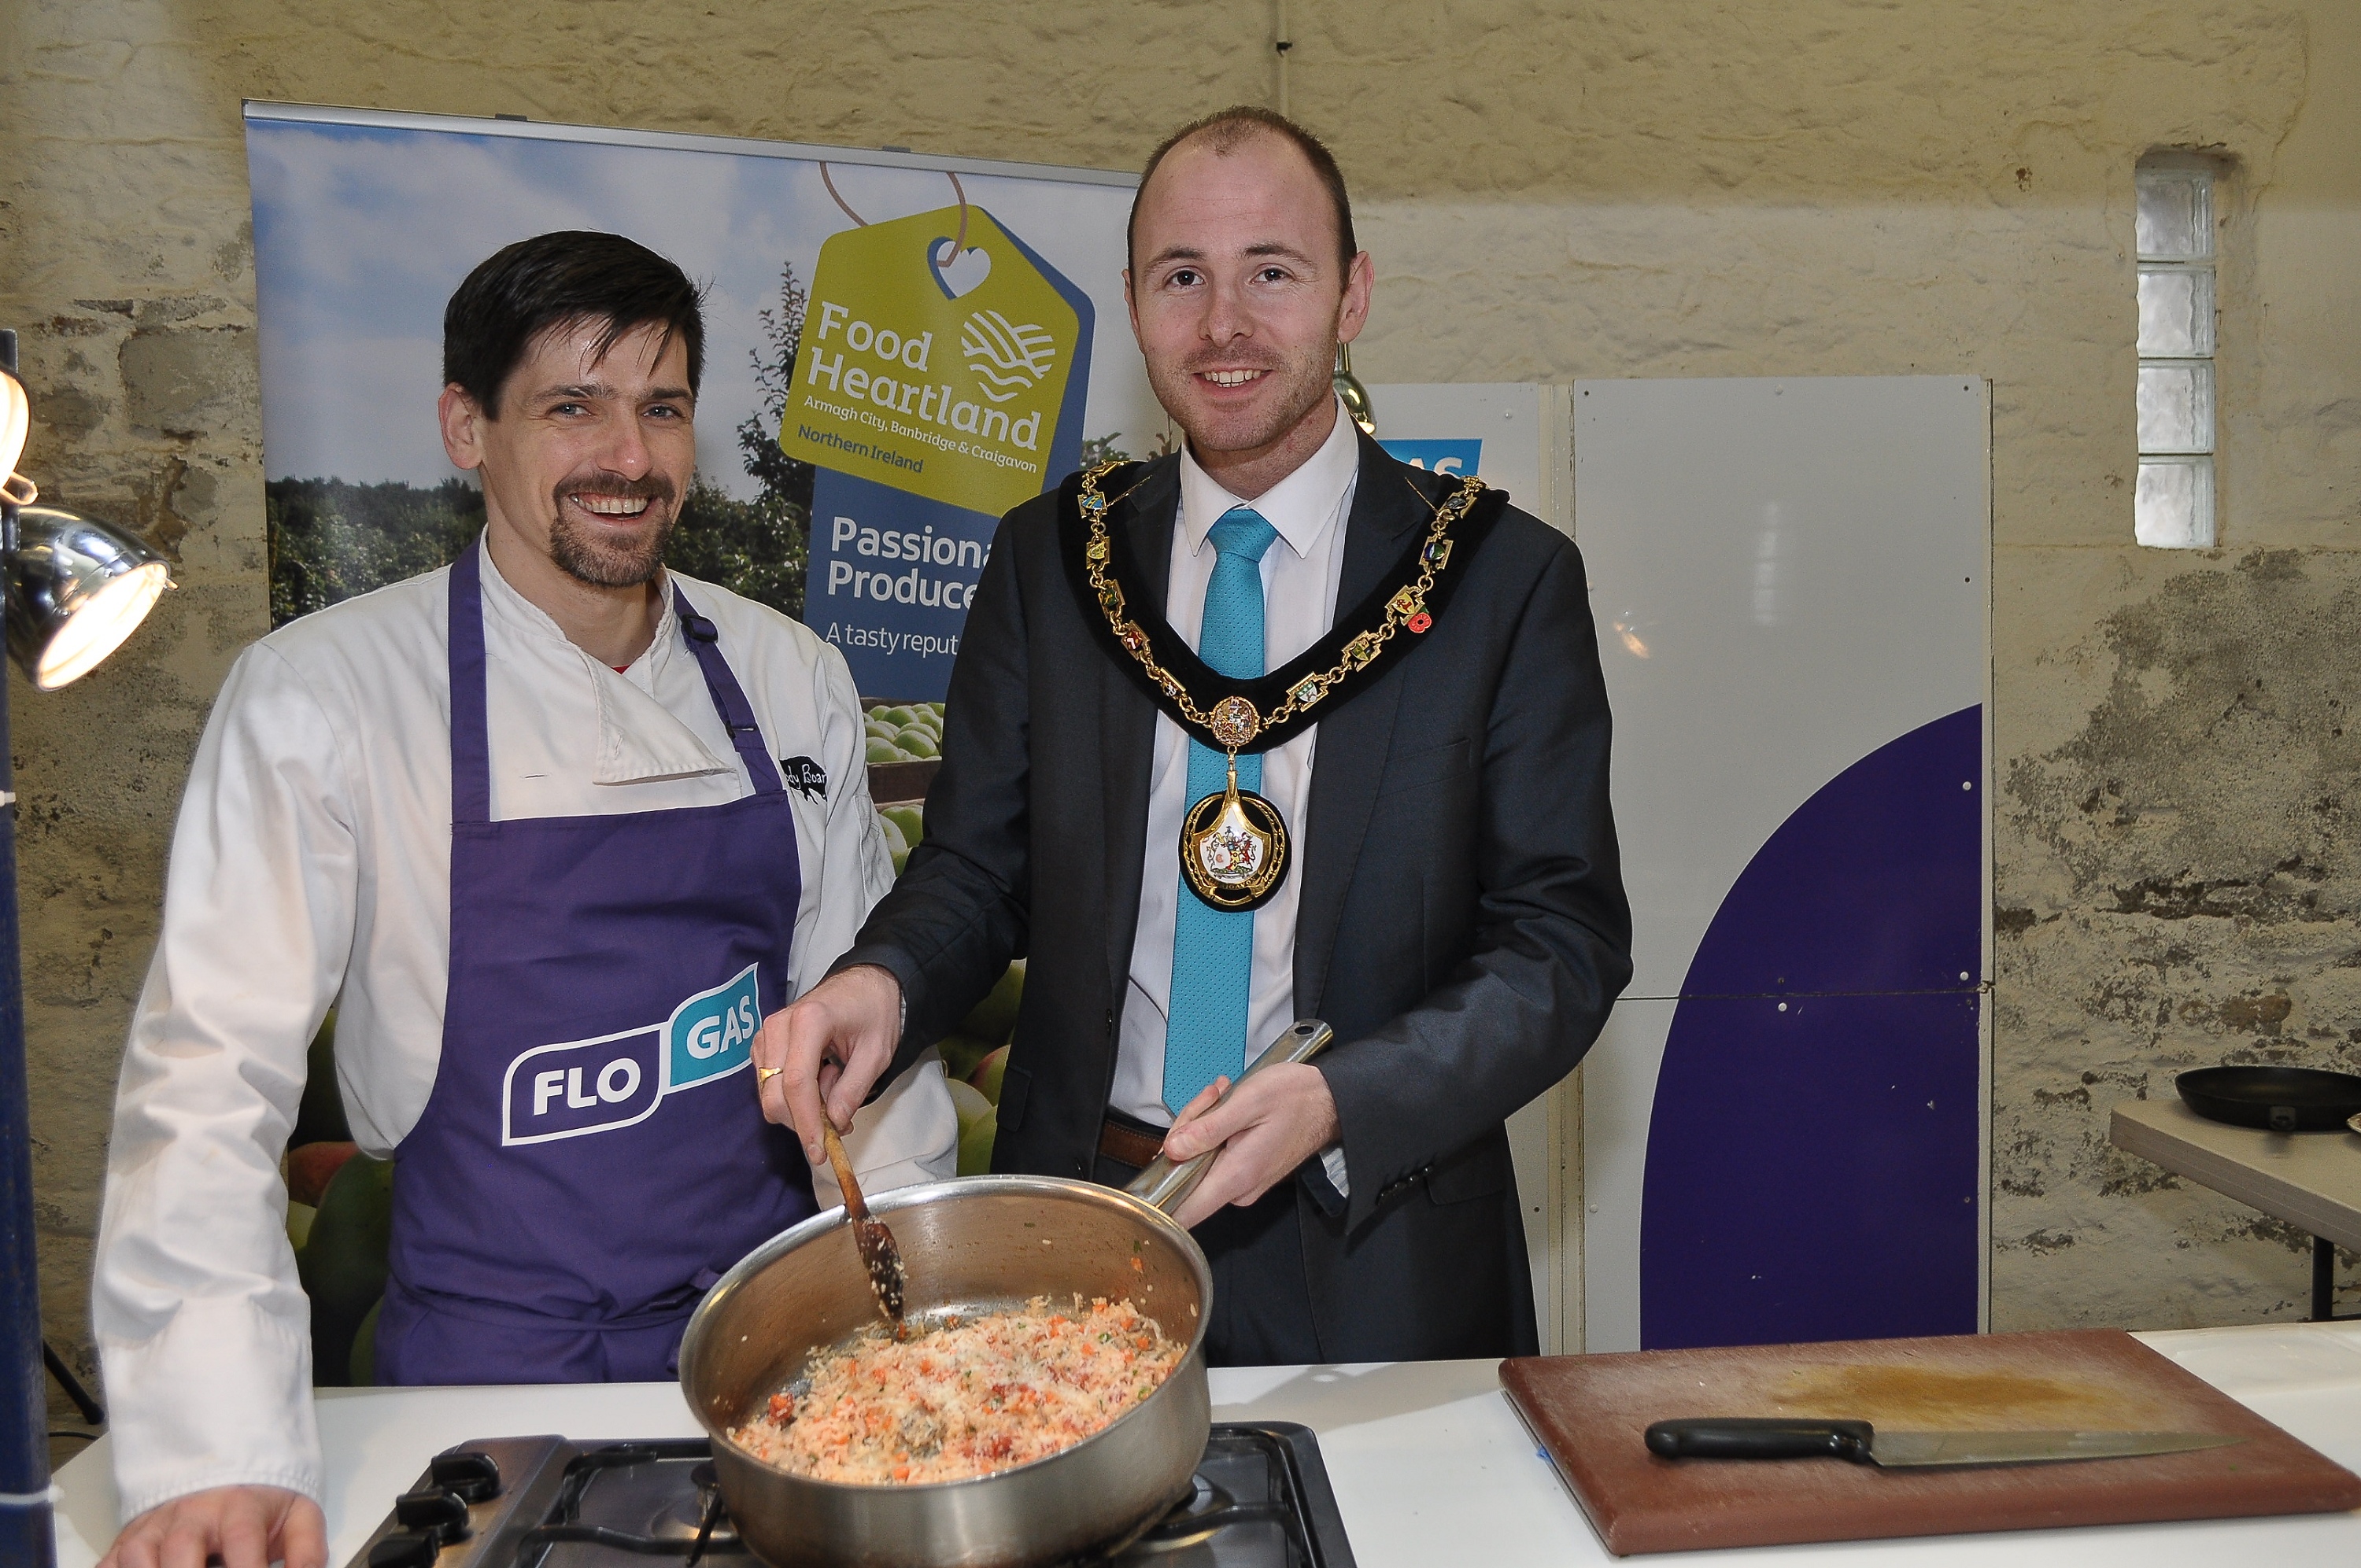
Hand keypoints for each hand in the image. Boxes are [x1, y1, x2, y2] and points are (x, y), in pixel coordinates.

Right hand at [101, 1485, 325, 1567]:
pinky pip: (109, 1558)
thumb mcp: (298, 1516)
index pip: (243, 1542)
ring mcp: (157, 1526)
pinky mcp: (130, 1537)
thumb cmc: (261, 1500)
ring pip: (137, 1552)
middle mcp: (193, 1515)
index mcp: (239, 1508)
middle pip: (181, 1549)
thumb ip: (307, 1552)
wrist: (228, 1462)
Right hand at [754, 965, 902, 1162]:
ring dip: (802, 1106)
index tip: (819, 1152)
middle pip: (775, 1094)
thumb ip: (853, 1089)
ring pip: (769, 1094)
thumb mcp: (876, 1053)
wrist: (864, 984)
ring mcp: (766, 1035)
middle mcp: (778, 1026)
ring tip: (835, 1082)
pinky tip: (821, 1077)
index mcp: (808, 1021)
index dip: (807, 1123)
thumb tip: (833, 1124)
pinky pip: (770, 1085)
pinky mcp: (763, 1045)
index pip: (797, 1083)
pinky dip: (794, 1096)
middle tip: (840, 1117)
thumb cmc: (874, 1013)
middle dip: (804, 1119)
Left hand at [1158, 1063, 1340, 1228]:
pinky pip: (1213, 1158)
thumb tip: (1171, 1149)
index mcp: (1236, 1176)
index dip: (1158, 1199)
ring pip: (1197, 1162)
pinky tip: (1227, 1106)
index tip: (1151, 1170)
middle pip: (1185, 1176)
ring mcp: (1242, 1183)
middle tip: (1209, 1100)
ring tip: (1223, 1096)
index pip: (1184, 1212)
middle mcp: (1238, 1189)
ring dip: (1201, 1126)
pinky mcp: (1245, 1173)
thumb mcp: (1247, 1102)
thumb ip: (1207, 1128)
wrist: (1329, 1100)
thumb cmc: (1294, 1097)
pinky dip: (1213, 1131)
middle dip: (1186, 1133)